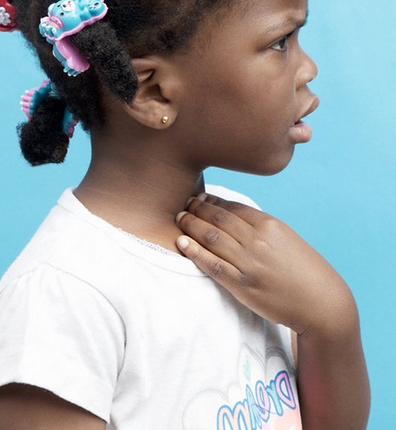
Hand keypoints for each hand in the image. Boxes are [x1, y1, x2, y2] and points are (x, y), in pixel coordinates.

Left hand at [176, 193, 353, 336]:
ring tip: (178, 218)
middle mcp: (258, 240)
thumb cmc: (306, 271)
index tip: (199, 196)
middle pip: (218, 218)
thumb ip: (262, 227)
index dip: (212, 200)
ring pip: (211, 237)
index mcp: (270, 225)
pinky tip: (182, 242)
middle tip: (183, 203)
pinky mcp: (243, 286)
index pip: (233, 207)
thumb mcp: (287, 239)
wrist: (322, 303)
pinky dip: (194, 252)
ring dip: (191, 225)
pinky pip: (213, 265)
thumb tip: (236, 217)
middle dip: (197, 208)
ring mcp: (250, 263)